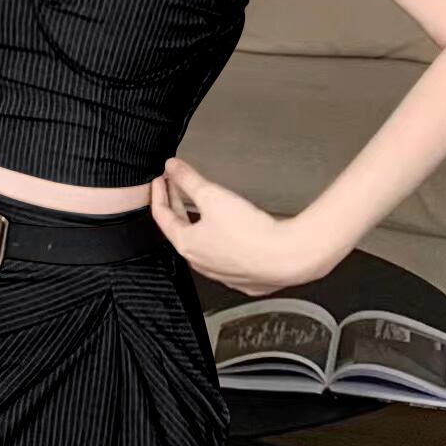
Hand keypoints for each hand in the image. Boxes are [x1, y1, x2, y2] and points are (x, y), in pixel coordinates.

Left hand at [148, 155, 335, 296]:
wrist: (285, 258)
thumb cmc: (249, 233)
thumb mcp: (212, 195)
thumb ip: (189, 179)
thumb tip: (173, 167)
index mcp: (187, 244)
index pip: (162, 216)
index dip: (159, 194)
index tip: (160, 180)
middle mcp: (201, 263)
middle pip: (181, 230)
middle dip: (177, 205)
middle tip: (176, 188)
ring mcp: (223, 273)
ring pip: (204, 245)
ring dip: (199, 224)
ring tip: (201, 208)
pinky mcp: (245, 277)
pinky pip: (227, 257)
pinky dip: (222, 240)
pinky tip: (229, 232)